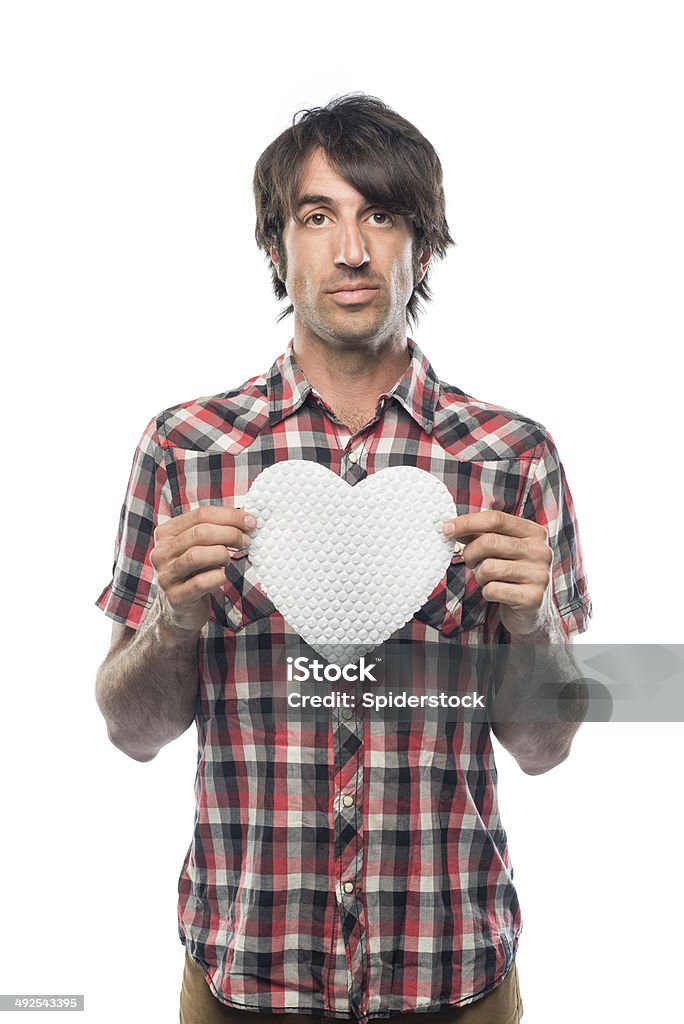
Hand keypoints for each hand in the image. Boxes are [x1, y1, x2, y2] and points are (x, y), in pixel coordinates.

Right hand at [149, 506, 256, 632]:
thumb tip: (246, 517)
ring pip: (197, 555)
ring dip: (222, 554)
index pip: (200, 514)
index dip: (229, 516)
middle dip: (230, 534)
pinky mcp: (175, 597)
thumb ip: (214, 530)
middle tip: (246, 541)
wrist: (179, 610)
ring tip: (229, 560)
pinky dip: (217, 577)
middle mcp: (161, 552)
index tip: (251, 521)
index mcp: (166, 533)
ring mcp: (165, 576)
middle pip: (199, 533)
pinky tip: (222, 577)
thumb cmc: (195, 573)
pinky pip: (200, 582)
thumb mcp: (198, 547)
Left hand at [443, 510, 554, 637]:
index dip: (467, 522)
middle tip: (469, 561)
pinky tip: (497, 593)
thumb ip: (480, 535)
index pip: (496, 518)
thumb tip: (451, 526)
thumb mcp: (500, 550)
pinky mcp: (533, 597)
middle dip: (470, 552)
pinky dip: (487, 592)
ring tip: (487, 579)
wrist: (533, 611)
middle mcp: (541, 551)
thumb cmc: (511, 574)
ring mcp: (540, 575)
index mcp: (534, 533)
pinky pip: (493, 590)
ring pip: (489, 567)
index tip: (446, 529)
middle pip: (489, 542)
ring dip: (479, 575)